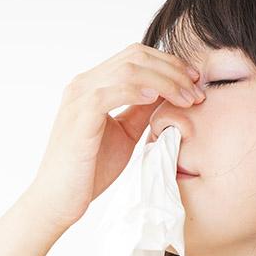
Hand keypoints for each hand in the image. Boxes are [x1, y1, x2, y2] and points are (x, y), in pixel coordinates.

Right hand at [33, 42, 204, 226]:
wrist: (59, 199)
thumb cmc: (90, 169)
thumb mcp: (125, 133)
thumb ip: (141, 110)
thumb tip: (167, 93)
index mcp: (93, 85)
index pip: (135, 57)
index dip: (168, 64)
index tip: (193, 82)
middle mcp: (83, 84)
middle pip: (135, 57)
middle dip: (172, 70)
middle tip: (196, 90)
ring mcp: (79, 98)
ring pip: (128, 70)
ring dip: (164, 81)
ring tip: (186, 98)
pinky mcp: (78, 117)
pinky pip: (110, 92)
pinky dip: (136, 91)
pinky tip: (156, 99)